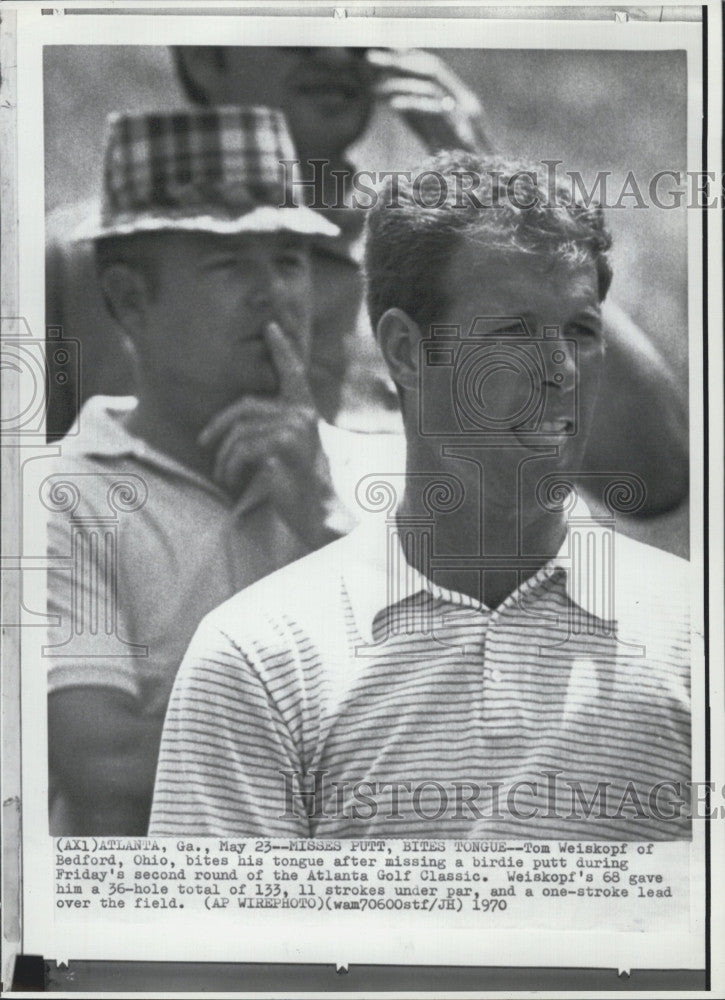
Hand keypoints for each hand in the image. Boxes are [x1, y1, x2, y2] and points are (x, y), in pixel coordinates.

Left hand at [199, 322, 337, 546]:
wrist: (317, 513)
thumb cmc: (298, 485)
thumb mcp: (283, 450)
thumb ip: (268, 429)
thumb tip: (233, 424)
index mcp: (305, 411)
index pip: (293, 374)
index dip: (282, 349)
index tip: (271, 326)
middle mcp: (303, 414)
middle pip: (246, 406)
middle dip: (218, 425)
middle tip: (204, 443)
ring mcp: (296, 427)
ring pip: (240, 431)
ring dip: (224, 456)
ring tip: (223, 474)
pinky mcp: (285, 444)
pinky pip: (243, 448)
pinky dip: (231, 466)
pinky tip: (232, 479)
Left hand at [367, 48, 492, 153]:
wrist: (480, 189)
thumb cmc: (453, 165)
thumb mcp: (430, 131)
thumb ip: (414, 109)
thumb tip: (387, 90)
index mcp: (457, 98)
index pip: (430, 65)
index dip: (405, 54)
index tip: (380, 51)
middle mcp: (465, 100)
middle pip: (431, 67)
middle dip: (399, 60)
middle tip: (371, 57)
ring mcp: (466, 114)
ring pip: (432, 84)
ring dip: (400, 83)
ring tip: (375, 89)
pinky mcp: (464, 130)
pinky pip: (436, 109)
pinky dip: (413, 103)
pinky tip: (394, 105)